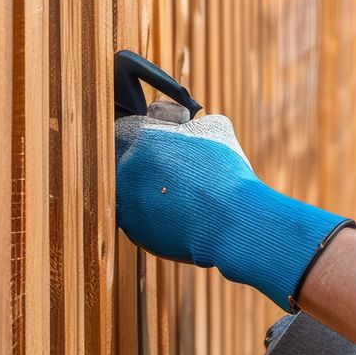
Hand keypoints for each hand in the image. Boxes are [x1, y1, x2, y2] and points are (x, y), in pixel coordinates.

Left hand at [114, 112, 352, 308]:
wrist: (232, 222)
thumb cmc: (226, 173)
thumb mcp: (215, 128)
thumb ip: (191, 122)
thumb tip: (186, 122)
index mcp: (143, 140)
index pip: (125, 130)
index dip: (141, 136)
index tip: (155, 145)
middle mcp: (127, 169)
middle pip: (123, 161)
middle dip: (142, 166)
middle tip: (168, 172)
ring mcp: (127, 202)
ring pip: (128, 191)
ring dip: (145, 191)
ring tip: (177, 196)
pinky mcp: (134, 232)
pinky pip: (138, 218)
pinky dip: (153, 216)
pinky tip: (178, 215)